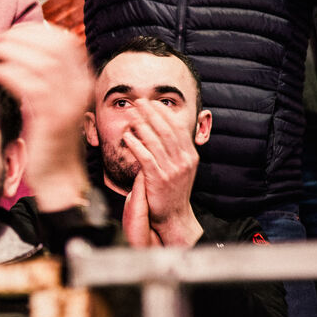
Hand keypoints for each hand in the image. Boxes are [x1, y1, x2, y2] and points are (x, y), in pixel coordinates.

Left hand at [0, 23, 91, 210]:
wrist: (59, 179)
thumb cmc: (49, 139)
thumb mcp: (51, 102)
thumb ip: (43, 78)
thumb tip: (17, 49)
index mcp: (81, 81)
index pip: (65, 40)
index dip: (35, 32)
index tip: (9, 33)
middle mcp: (80, 88)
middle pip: (54, 46)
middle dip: (20, 37)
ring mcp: (69, 103)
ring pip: (42, 62)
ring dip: (10, 51)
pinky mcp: (53, 119)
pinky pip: (30, 86)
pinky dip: (9, 72)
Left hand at [120, 99, 202, 246]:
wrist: (173, 215)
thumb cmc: (173, 189)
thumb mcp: (181, 167)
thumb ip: (176, 149)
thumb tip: (164, 128)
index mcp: (190, 155)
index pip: (178, 127)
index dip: (165, 113)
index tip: (153, 102)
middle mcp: (183, 160)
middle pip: (166, 130)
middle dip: (152, 113)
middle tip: (139, 102)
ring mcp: (172, 170)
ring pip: (155, 141)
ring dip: (142, 125)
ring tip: (131, 115)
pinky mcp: (158, 179)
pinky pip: (145, 157)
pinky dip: (136, 145)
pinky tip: (127, 137)